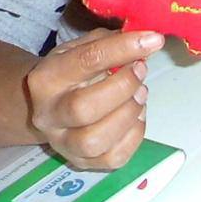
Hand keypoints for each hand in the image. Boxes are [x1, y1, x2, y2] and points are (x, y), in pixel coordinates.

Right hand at [26, 28, 163, 168]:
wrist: (51, 104)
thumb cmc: (74, 71)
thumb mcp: (83, 47)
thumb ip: (112, 42)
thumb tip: (149, 40)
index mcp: (46, 78)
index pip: (86, 61)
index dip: (124, 48)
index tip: (154, 40)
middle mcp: (48, 114)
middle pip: (83, 108)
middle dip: (123, 87)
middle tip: (141, 70)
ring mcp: (63, 143)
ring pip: (95, 140)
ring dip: (128, 113)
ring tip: (141, 94)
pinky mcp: (82, 162)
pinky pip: (114, 158)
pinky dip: (135, 134)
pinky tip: (137, 115)